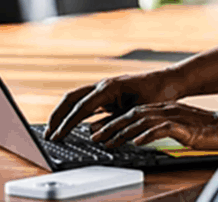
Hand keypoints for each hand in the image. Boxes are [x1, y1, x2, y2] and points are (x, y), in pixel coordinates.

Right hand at [44, 69, 183, 140]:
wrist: (169, 82)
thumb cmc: (157, 94)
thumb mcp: (136, 111)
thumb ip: (115, 121)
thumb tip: (93, 134)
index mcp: (108, 87)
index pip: (81, 107)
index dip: (68, 123)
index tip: (58, 136)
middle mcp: (103, 86)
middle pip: (71, 99)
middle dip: (58, 116)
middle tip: (48, 134)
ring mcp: (104, 89)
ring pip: (76, 100)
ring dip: (64, 115)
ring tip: (54, 132)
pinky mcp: (108, 95)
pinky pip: (87, 105)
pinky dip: (76, 115)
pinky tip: (71, 127)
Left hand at [88, 101, 217, 150]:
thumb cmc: (203, 128)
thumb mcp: (176, 127)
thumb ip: (158, 128)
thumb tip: (138, 137)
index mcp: (162, 108)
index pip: (132, 113)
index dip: (113, 121)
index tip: (98, 130)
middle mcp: (165, 109)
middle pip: (132, 115)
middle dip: (110, 126)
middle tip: (94, 137)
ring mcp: (173, 116)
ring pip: (142, 122)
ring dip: (123, 132)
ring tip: (109, 142)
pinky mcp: (182, 125)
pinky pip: (161, 129)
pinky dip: (147, 135)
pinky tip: (136, 142)